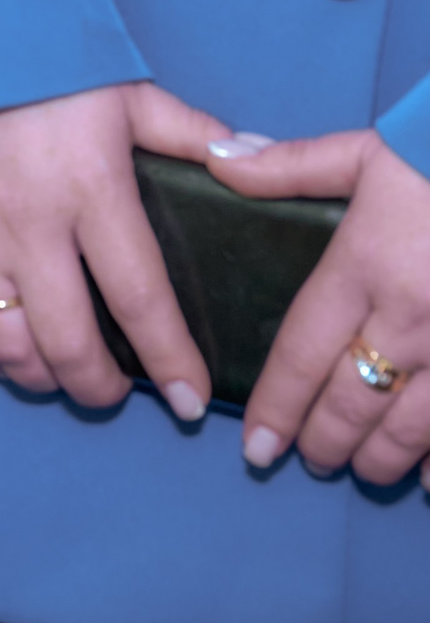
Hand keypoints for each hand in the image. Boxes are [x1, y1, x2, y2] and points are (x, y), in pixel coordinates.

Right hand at [0, 82, 238, 415]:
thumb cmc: (34, 65)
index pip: (139, 299)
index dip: (168, 359)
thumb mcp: (120, 88)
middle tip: (114, 396)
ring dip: (38, 376)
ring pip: (6, 344)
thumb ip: (185, 129)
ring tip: (60, 376)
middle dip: (97, 387)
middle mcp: (31, 232)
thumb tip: (249, 157)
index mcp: (91, 194)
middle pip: (67, 342)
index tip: (187, 400)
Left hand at [206, 129, 429, 487]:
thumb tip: (214, 157)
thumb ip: (288, 166)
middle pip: (353, 403)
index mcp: (364, 269)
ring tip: (361, 469)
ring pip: (414, 428)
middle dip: (324, 442)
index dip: (276, 406)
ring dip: (381, 458)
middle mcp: (412, 318)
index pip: (302, 354)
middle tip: (309, 459)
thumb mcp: (369, 152)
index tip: (256, 447)